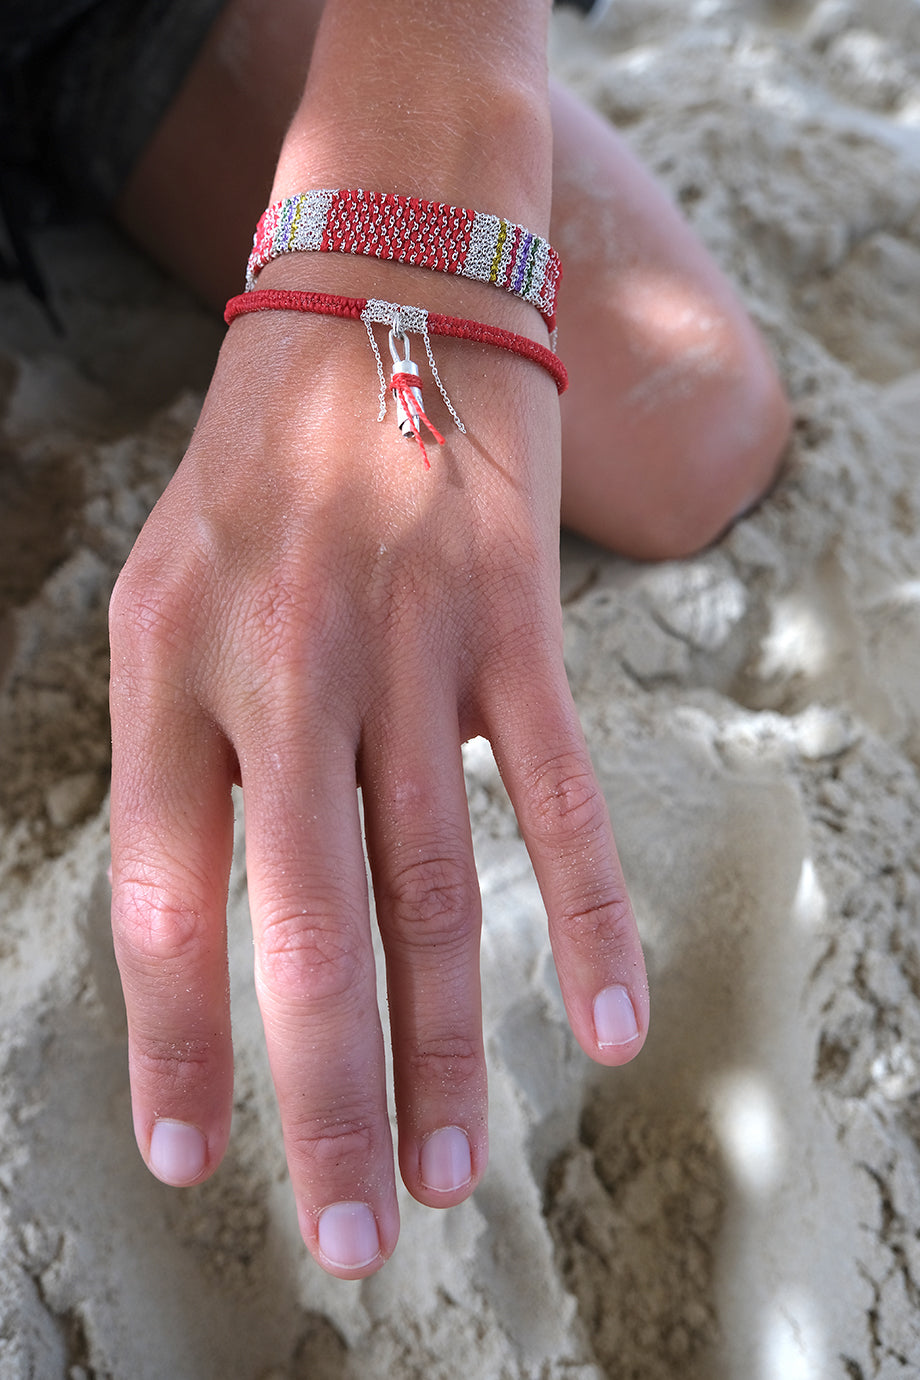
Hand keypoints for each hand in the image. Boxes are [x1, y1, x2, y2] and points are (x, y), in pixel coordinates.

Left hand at [108, 297, 648, 1278]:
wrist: (381, 300)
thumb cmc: (262, 473)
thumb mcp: (167, 593)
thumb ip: (187, 751)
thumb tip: (220, 928)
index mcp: (166, 666)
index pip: (162, 899)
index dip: (173, 1044)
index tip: (189, 1159)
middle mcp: (283, 668)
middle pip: (309, 927)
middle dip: (320, 1099)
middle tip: (342, 1237)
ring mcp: (410, 646)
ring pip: (436, 889)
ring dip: (445, 1048)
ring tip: (444, 1172)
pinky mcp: (515, 625)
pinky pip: (556, 798)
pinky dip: (585, 918)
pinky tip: (604, 1026)